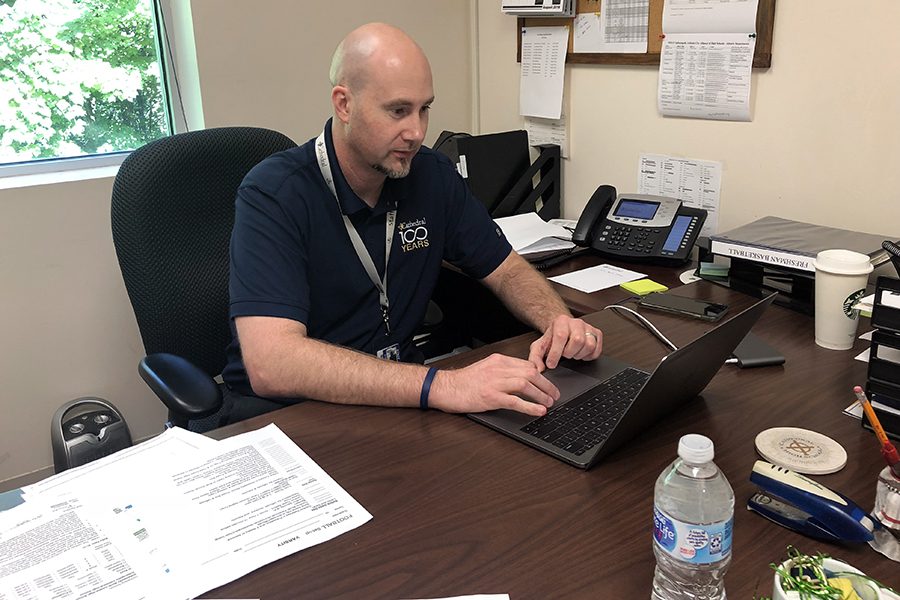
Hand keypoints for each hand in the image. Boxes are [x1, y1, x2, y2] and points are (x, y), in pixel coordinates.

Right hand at [429, 354, 559, 416]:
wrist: (445, 388)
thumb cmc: (463, 381)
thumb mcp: (485, 369)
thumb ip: (502, 371)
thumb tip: (522, 378)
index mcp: (498, 360)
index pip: (526, 364)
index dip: (541, 375)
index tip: (547, 383)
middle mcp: (498, 369)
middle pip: (530, 372)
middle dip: (546, 384)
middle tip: (554, 394)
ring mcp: (495, 383)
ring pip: (526, 384)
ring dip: (541, 394)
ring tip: (549, 403)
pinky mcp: (491, 397)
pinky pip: (515, 401)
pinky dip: (530, 406)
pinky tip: (539, 411)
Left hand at [528, 315, 602, 370]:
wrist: (561, 330)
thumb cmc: (552, 338)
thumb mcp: (539, 346)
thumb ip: (535, 357)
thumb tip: (539, 369)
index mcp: (561, 321)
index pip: (561, 336)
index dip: (556, 353)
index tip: (551, 364)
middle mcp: (576, 322)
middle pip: (578, 340)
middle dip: (569, 353)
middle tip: (564, 354)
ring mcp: (588, 327)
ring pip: (589, 345)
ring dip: (579, 354)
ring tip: (572, 353)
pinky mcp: (597, 334)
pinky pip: (597, 349)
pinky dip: (589, 356)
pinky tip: (581, 354)